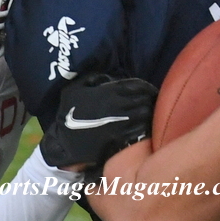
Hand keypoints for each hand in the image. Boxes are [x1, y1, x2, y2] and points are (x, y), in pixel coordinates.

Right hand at [40, 74, 157, 169]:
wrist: (64, 143)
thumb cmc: (68, 115)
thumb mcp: (74, 89)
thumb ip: (92, 79)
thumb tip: (109, 77)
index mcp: (108, 93)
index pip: (137, 86)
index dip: (147, 87)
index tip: (150, 89)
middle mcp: (117, 106)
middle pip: (144, 99)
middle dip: (151, 99)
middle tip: (155, 101)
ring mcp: (121, 123)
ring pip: (145, 114)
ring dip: (150, 112)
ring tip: (153, 112)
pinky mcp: (121, 138)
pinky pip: (140, 130)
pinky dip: (145, 126)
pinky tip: (146, 126)